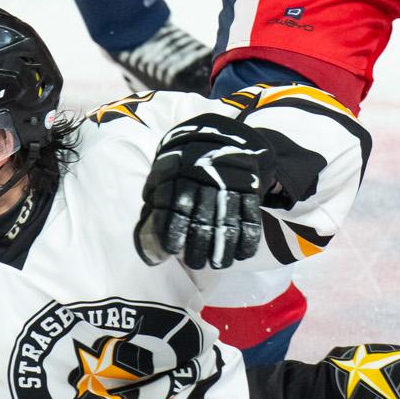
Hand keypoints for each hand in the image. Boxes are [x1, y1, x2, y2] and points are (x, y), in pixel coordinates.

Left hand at [134, 116, 271, 270]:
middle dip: (199, 246)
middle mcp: (204, 180)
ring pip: (228, 221)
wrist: (217, 134)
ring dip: (224, 247)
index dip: (174, 231)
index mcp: (178, 176)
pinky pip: (251, 215)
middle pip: (202, 220)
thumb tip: (148, 240)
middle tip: (196, 262)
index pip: (175, 209)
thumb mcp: (162, 175)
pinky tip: (242, 253)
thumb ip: (154, 206)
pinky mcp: (249, 187)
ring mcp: (229, 184)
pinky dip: (248, 236)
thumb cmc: (182, 164)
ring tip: (219, 264)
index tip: (173, 250)